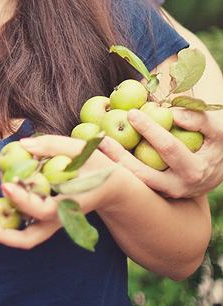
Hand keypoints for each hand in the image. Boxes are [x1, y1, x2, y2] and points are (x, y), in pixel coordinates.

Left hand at [0, 135, 122, 249]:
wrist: (113, 187)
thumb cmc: (97, 166)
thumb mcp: (82, 150)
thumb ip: (53, 144)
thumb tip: (22, 144)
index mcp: (71, 205)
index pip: (43, 210)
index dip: (22, 199)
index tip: (6, 183)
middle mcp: (59, 219)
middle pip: (29, 239)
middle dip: (5, 235)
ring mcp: (52, 222)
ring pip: (25, 236)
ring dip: (3, 223)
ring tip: (1, 182)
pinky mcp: (46, 219)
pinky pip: (25, 222)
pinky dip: (11, 210)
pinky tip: (5, 186)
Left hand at [99, 107, 222, 198]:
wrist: (216, 170)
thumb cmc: (215, 144)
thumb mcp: (218, 131)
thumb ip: (199, 120)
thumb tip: (173, 113)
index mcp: (195, 170)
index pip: (170, 148)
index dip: (151, 130)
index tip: (132, 113)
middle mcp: (178, 186)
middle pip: (144, 173)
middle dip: (120, 155)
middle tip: (101, 135)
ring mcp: (165, 193)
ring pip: (135, 182)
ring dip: (113, 166)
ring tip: (95, 146)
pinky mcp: (155, 193)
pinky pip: (134, 182)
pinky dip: (117, 169)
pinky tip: (100, 154)